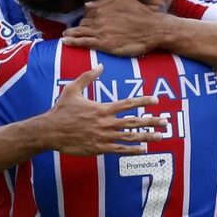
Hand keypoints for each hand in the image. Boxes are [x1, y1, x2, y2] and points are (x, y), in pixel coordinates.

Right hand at [42, 65, 166, 154]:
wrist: (50, 131)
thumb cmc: (61, 110)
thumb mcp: (72, 89)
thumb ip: (87, 77)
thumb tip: (100, 66)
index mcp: (102, 108)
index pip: (127, 104)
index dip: (143, 101)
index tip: (156, 100)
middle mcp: (106, 123)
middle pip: (134, 121)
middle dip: (152, 121)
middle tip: (166, 121)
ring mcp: (104, 137)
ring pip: (130, 137)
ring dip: (147, 136)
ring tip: (160, 136)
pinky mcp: (99, 148)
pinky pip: (120, 150)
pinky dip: (133, 150)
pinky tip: (144, 149)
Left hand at [62, 0, 176, 55]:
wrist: (153, 29)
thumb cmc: (141, 14)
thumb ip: (104, 0)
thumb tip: (87, 4)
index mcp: (102, 7)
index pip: (87, 12)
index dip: (86, 18)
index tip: (85, 22)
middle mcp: (99, 18)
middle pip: (83, 22)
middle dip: (78, 26)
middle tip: (74, 31)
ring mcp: (101, 31)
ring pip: (80, 32)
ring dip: (71, 34)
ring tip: (65, 36)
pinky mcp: (104, 44)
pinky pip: (84, 42)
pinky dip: (73, 42)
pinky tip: (66, 42)